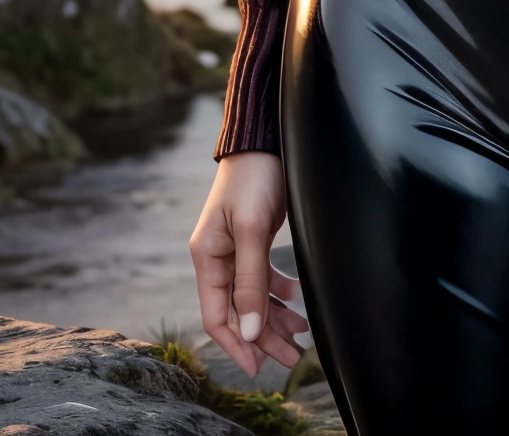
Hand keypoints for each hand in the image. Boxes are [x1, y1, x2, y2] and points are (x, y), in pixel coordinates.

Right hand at [189, 151, 309, 378]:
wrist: (265, 139)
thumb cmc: (254, 177)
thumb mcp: (252, 229)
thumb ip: (249, 280)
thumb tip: (247, 331)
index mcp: (208, 257)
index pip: (215, 316)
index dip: (235, 345)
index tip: (258, 368)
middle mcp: (218, 257)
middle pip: (237, 311)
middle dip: (262, 338)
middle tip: (290, 359)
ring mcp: (235, 249)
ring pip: (252, 298)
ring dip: (274, 319)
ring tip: (300, 337)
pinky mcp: (253, 240)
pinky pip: (263, 279)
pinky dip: (279, 293)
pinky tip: (298, 300)